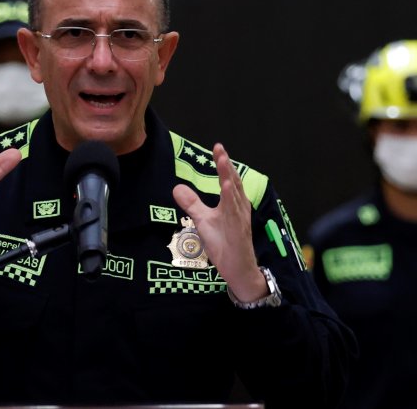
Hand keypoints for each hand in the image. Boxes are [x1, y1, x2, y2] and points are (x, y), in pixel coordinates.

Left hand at [172, 143, 267, 301]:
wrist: (239, 269)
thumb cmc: (225, 243)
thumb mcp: (204, 221)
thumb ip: (192, 204)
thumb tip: (176, 187)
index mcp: (233, 203)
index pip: (227, 179)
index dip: (222, 164)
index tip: (217, 148)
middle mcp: (239, 208)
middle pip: (233, 182)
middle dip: (226, 165)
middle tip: (220, 149)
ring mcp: (240, 220)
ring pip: (235, 195)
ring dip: (230, 178)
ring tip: (223, 162)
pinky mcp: (238, 232)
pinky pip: (235, 214)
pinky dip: (232, 201)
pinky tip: (227, 189)